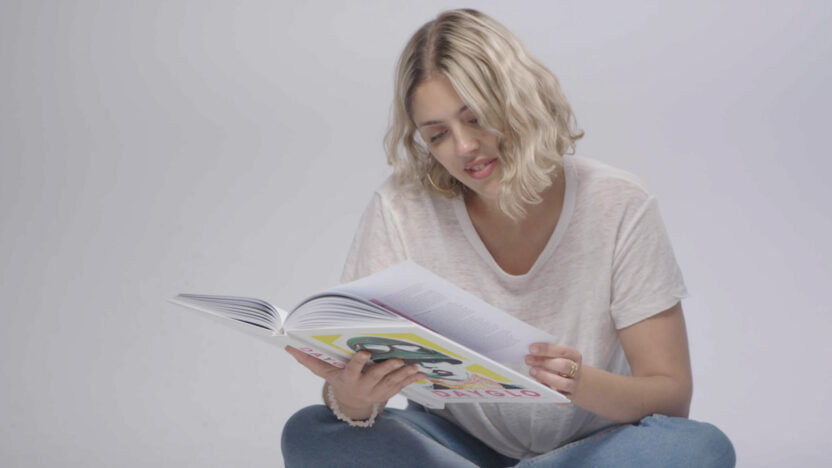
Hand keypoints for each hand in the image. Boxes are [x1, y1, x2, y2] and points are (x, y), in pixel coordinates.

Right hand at [285, 346, 423, 418]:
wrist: (352, 403)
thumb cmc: (338, 380)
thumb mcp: (325, 372)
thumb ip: (309, 360)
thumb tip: (288, 346)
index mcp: (348, 378)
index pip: (353, 370)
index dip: (359, 362)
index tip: (364, 352)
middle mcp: (363, 386)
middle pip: (376, 377)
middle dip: (386, 369)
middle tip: (397, 360)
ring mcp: (377, 391)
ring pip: (391, 382)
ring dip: (403, 374)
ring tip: (413, 365)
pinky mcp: (388, 392)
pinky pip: (400, 387)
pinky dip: (410, 379)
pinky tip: (420, 371)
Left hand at [526, 343, 582, 397]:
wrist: (575, 381)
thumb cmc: (560, 364)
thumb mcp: (557, 356)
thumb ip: (546, 354)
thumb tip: (530, 352)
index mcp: (575, 356)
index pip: (562, 351)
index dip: (546, 349)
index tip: (531, 348)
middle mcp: (576, 370)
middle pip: (564, 366)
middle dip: (545, 362)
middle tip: (528, 359)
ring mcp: (574, 384)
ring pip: (564, 383)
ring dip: (546, 377)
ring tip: (531, 371)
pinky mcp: (569, 396)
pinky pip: (559, 396)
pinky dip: (548, 390)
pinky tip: (538, 385)